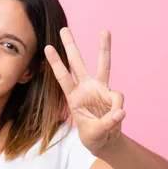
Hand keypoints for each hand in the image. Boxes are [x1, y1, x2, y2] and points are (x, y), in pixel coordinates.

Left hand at [45, 28, 125, 152]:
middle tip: (63, 29)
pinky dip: (118, 109)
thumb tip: (120, 112)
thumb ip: (108, 123)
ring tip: (104, 30)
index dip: (56, 63)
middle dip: (70, 46)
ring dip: (103, 48)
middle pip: (77, 63)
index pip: (63, 77)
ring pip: (102, 65)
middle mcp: (86, 88)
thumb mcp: (96, 132)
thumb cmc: (94, 134)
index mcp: (73, 97)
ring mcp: (100, 89)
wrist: (106, 139)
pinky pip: (118, 98)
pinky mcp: (112, 94)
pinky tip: (116, 118)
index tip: (47, 47)